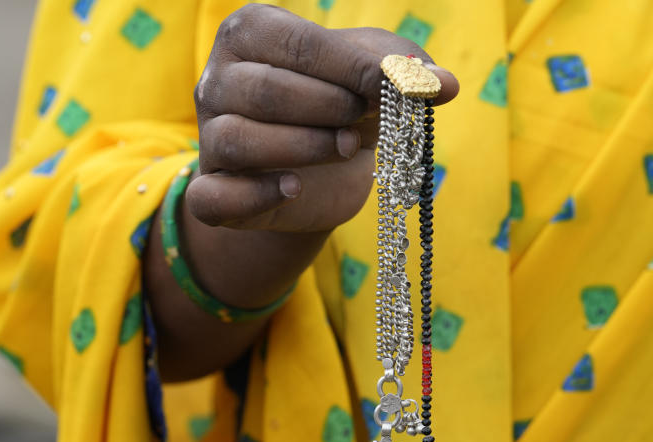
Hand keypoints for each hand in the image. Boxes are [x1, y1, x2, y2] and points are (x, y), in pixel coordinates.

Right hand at [187, 3, 458, 232]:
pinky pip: (211, 196)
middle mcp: (217, 81)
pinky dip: (254, 195)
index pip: (296, 44)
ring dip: (299, 147)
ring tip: (344, 148)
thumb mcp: (376, 76)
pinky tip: (295, 188)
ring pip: (235, 140)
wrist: (322, 174)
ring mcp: (208, 138)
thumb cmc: (343, 106)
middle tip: (361, 121)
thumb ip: (406, 71)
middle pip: (263, 91)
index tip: (395, 86)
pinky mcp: (211, 192)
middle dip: (326, 107)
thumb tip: (444, 85)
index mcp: (250, 33)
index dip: (352, 67)